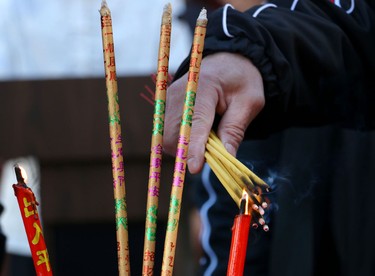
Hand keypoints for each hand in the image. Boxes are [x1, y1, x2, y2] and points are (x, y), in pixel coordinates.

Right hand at [163, 52, 264, 173]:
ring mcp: (169, 99)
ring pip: (168, 137)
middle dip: (189, 151)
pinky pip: (168, 133)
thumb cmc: (240, 80)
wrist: (226, 62)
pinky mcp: (166, 106)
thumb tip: (227, 157)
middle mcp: (180, 93)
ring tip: (207, 139)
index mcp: (202, 88)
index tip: (195, 167)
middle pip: (175, 134)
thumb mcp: (249, 102)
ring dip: (185, 148)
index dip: (194, 147)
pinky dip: (182, 141)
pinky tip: (198, 134)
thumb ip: (235, 129)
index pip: (195, 123)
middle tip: (212, 154)